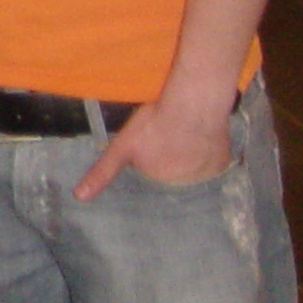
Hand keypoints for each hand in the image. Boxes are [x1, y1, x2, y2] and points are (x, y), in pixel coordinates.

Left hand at [73, 95, 235, 200]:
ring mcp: (208, 180)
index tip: (150, 172)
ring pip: (193, 178)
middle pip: (173, 186)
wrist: (194, 106)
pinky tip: (199, 148)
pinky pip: (212, 171)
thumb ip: (103, 172)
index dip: (150, 183)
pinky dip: (206, 163)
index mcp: (160, 187)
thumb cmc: (155, 124)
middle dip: (169, 175)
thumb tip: (79, 196)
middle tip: (166, 152)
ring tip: (181, 149)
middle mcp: (186, 190)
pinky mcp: (223, 168)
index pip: (153, 194)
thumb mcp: (122, 146)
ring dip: (188, 169)